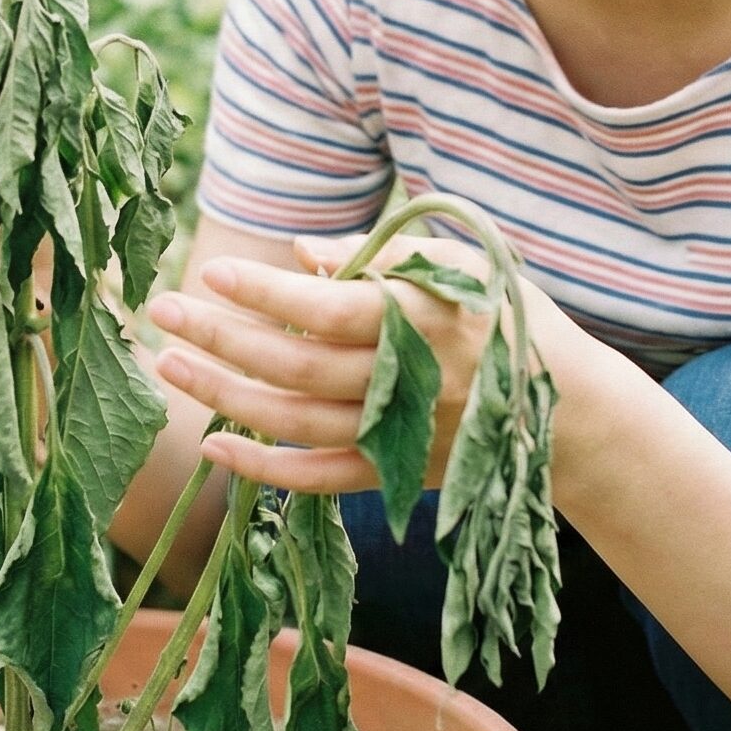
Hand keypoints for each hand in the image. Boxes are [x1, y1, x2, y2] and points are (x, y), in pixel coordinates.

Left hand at [143, 229, 590, 493]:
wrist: (568, 412)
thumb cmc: (504, 317)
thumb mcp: (460, 265)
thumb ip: (380, 254)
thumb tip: (298, 251)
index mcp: (423, 317)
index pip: (328, 308)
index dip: (265, 294)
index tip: (212, 273)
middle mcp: (406, 380)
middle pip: (296, 364)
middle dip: (222, 337)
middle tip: (162, 310)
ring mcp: (397, 433)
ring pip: (295, 421)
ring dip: (224, 395)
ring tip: (169, 365)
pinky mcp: (393, 474)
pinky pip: (317, 479)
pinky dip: (263, 469)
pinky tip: (214, 448)